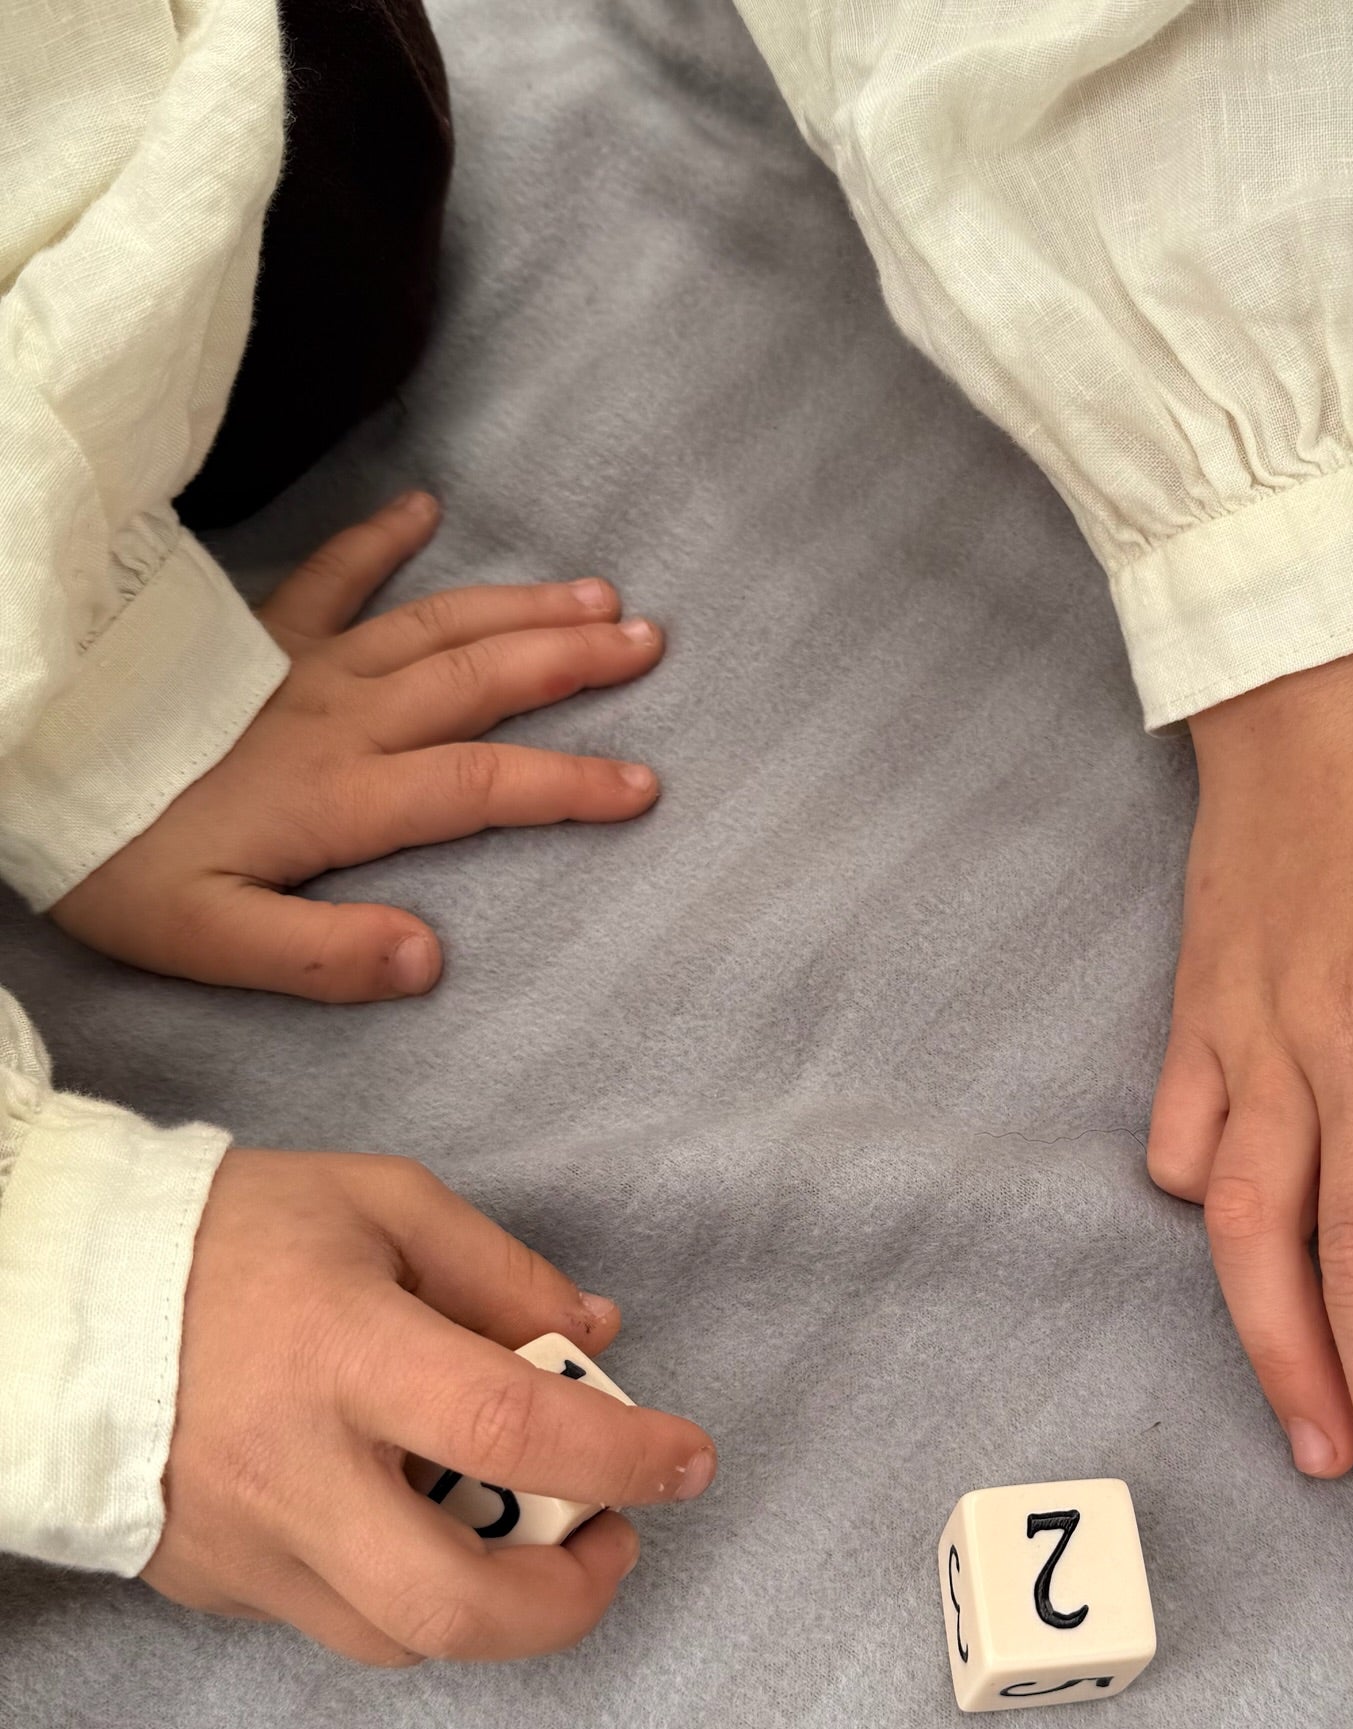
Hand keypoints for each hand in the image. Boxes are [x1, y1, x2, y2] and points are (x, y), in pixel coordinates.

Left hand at [52, 492, 663, 1000]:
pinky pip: (327, 576)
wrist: (17, 757)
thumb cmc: (115, 861)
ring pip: (434, 625)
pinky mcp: (254, 635)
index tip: (645, 784)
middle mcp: (343, 717)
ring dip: (519, 608)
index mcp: (342, 794)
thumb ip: (322, 954)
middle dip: (573, 662)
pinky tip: (425, 511)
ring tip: (597, 596)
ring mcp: (302, 665)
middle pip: (482, 680)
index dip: (572, 784)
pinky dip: (377, 541)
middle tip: (652, 642)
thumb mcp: (207, 938)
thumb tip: (429, 956)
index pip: (484, 784)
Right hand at [146, 1149, 716, 1662]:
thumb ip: (503, 1273)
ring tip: (529, 1530)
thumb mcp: (385, 1205)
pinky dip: (406, 1587)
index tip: (689, 1461)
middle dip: (569, 1602)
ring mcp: (244, 1546)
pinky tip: (420, 1521)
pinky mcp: (210, 1585)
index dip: (624, 1455)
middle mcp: (293, 1471)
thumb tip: (599, 1338)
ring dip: (494, 1603)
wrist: (49, 1296)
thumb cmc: (231, 1234)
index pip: (511, 1430)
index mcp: (346, 1353)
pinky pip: (335, 1618)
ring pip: (400, 1638)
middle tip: (611, 1542)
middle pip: (455, 1606)